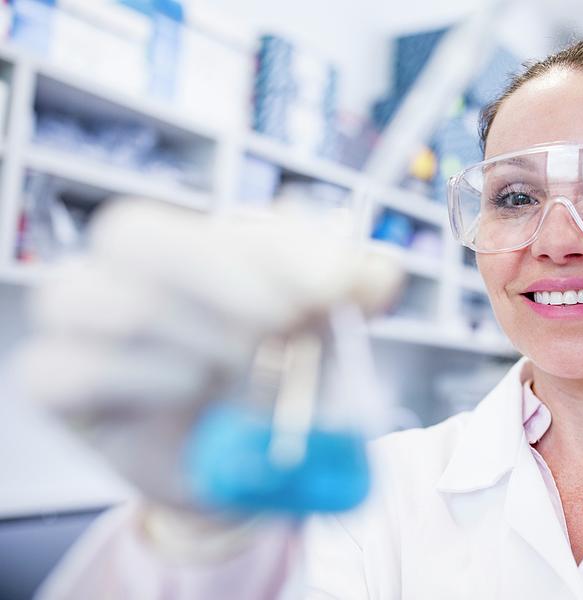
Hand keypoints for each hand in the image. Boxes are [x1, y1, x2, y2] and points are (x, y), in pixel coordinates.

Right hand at [15, 199, 402, 511]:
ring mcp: (84, 328)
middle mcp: (126, 273)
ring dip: (181, 327)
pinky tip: (190, 385)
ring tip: (241, 359)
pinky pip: (60, 368)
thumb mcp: (329, 328)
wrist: (252, 462)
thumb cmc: (283, 378)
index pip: (216, 223)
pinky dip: (134, 375)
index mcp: (196, 245)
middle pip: (130, 232)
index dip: (280, 252)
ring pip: (84, 293)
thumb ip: (357, 290)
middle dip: (216, 271)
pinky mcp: (60, 388)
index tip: (338, 291)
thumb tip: (381, 272)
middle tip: (284, 319)